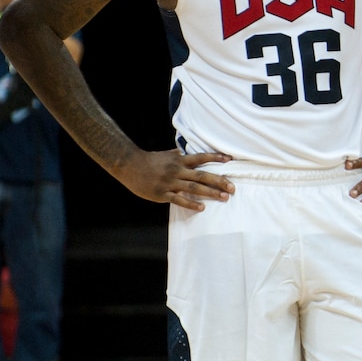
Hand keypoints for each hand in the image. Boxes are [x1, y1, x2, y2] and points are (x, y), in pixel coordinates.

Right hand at [116, 147, 230, 210]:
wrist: (129, 165)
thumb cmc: (149, 161)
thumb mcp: (166, 155)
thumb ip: (178, 156)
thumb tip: (187, 152)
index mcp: (179, 160)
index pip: (201, 157)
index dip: (215, 158)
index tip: (229, 160)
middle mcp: (177, 170)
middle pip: (202, 175)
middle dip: (219, 181)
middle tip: (232, 188)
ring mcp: (170, 182)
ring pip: (194, 188)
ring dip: (210, 193)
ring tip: (224, 198)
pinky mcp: (162, 194)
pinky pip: (179, 200)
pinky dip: (191, 204)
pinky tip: (202, 208)